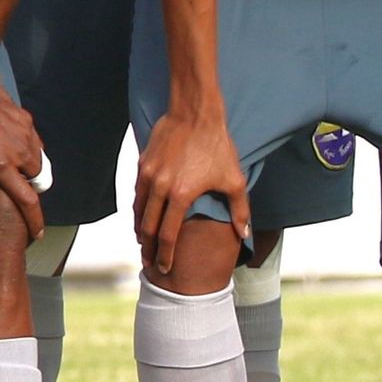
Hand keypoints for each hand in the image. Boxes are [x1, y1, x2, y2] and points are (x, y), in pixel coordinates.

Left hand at [0, 71, 44, 239]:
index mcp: (1, 167)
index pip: (27, 201)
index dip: (35, 220)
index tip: (37, 233)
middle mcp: (19, 153)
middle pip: (38, 181)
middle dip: (33, 188)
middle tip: (20, 188)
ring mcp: (25, 135)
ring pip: (39, 159)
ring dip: (31, 167)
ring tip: (15, 167)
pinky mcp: (25, 119)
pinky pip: (33, 139)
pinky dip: (27, 145)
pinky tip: (12, 142)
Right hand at [132, 107, 245, 281]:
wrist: (195, 113)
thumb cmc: (217, 146)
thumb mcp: (234, 180)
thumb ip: (240, 210)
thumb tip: (244, 234)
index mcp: (181, 195)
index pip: (168, 235)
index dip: (166, 255)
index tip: (165, 268)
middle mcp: (159, 187)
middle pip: (147, 227)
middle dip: (147, 248)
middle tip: (148, 262)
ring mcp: (148, 174)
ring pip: (138, 210)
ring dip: (140, 229)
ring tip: (142, 242)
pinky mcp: (143, 163)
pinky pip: (137, 192)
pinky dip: (138, 208)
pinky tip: (142, 214)